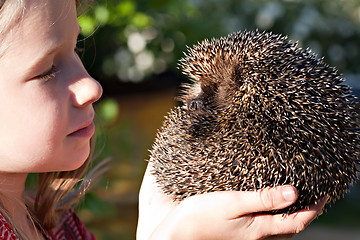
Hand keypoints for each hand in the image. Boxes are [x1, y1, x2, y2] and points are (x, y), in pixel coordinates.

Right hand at [137, 162, 326, 239]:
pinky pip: (265, 225)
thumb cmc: (201, 218)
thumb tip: (294, 193)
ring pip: (279, 228)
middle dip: (307, 211)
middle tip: (316, 193)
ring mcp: (247, 237)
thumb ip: (263, 200)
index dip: (314, 208)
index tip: (326, 193)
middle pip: (291, 227)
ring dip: (292, 214)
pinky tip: (268, 203)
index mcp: (259, 230)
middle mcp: (257, 237)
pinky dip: (275, 214)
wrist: (177, 234)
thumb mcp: (232, 204)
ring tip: (297, 196)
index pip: (297, 221)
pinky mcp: (237, 233)